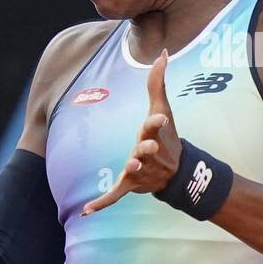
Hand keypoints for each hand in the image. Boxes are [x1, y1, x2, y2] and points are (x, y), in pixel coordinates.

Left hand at [82, 48, 181, 215]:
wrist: (177, 170)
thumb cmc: (166, 135)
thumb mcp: (161, 107)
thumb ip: (158, 81)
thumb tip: (163, 51)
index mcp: (154, 133)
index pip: (155, 126)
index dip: (157, 123)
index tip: (162, 120)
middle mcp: (149, 152)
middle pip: (146, 149)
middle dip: (146, 148)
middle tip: (145, 147)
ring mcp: (140, 170)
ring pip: (134, 171)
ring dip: (133, 171)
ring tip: (130, 168)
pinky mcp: (131, 185)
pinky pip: (114, 196)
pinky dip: (101, 204)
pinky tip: (85, 212)